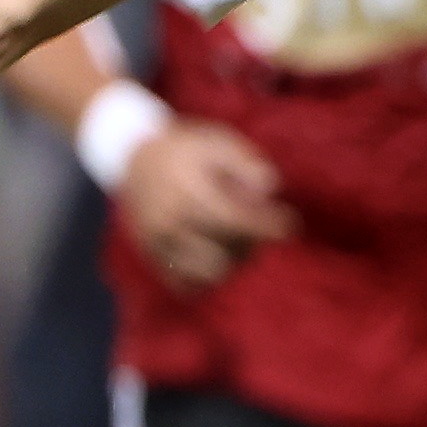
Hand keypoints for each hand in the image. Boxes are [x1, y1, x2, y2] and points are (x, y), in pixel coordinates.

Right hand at [117, 119, 292, 288]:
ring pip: (209, 274)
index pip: (234, 220)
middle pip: (226, 252)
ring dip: (233, 262)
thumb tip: (271, 187)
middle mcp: (170, 222)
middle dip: (252, 242)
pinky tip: (219, 254)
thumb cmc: (187, 150)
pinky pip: (186, 285)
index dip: (268, 226)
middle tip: (258, 225)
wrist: (135, 158)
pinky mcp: (152, 257)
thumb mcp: (218, 141)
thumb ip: (245, 163)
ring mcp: (158, 243)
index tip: (291, 224)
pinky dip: (208, 278)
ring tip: (237, 238)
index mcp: (187, 192)